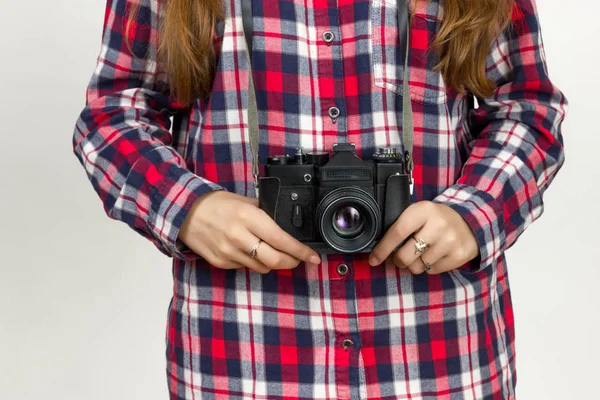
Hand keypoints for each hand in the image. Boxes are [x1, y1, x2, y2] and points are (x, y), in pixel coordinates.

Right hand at [178, 191, 320, 272]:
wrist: (184, 212)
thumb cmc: (217, 204)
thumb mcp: (245, 201)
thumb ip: (265, 213)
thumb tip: (287, 226)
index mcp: (248, 217)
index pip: (282, 239)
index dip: (300, 251)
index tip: (313, 257)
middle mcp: (239, 236)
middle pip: (275, 260)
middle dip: (292, 262)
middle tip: (298, 259)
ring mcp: (229, 252)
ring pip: (263, 267)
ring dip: (273, 262)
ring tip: (273, 252)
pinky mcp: (221, 262)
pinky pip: (246, 267)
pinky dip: (254, 262)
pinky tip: (250, 251)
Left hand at [369, 201, 478, 273]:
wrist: (470, 221)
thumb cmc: (435, 219)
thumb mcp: (419, 213)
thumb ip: (402, 225)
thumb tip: (380, 250)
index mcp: (423, 210)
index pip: (397, 232)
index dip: (383, 248)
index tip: (374, 259)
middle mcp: (438, 225)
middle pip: (405, 255)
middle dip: (397, 261)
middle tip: (399, 258)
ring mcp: (450, 241)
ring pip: (418, 266)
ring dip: (413, 264)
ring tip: (420, 254)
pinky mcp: (459, 255)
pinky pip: (432, 271)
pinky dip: (428, 267)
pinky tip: (433, 256)